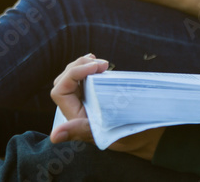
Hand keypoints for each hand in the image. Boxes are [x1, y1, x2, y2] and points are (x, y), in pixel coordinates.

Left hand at [49, 54, 163, 158]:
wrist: (145, 136)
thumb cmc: (126, 137)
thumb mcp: (106, 134)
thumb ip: (81, 132)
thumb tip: (54, 136)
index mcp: (75, 116)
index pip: (60, 92)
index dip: (72, 75)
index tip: (95, 68)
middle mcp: (77, 106)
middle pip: (63, 80)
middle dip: (78, 66)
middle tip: (101, 63)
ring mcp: (87, 98)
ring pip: (73, 76)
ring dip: (84, 64)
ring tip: (102, 63)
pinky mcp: (97, 93)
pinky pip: (85, 77)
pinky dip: (89, 66)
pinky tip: (98, 63)